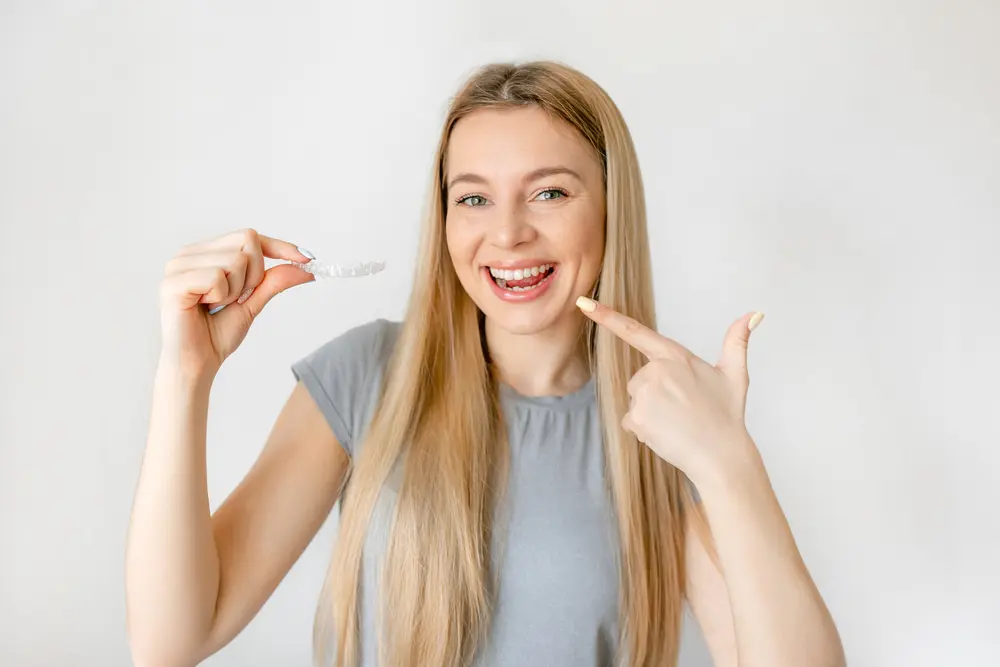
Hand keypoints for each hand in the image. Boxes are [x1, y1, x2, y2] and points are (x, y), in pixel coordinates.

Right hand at [158, 228, 314, 376]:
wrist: (197, 364)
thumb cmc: (217, 335)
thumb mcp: (253, 302)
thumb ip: (274, 281)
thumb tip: (305, 265)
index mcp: (205, 253)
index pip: (249, 236)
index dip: (279, 246)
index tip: (307, 258)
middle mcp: (189, 253)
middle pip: (246, 240)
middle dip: (254, 275)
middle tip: (235, 299)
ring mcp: (178, 265)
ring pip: (235, 259)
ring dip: (236, 290)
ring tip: (217, 306)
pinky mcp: (172, 282)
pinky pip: (216, 277)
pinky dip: (221, 296)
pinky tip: (204, 308)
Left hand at [577, 297, 763, 484]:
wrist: (721, 455)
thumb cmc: (727, 415)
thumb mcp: (735, 374)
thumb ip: (737, 341)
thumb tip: (755, 313)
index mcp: (675, 356)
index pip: (635, 331)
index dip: (607, 317)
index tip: (583, 303)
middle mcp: (656, 371)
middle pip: (639, 379)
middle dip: (655, 394)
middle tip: (682, 409)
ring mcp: (644, 394)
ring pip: (635, 401)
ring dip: (650, 412)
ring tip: (676, 422)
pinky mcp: (636, 416)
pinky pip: (631, 421)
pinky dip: (644, 429)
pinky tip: (666, 433)